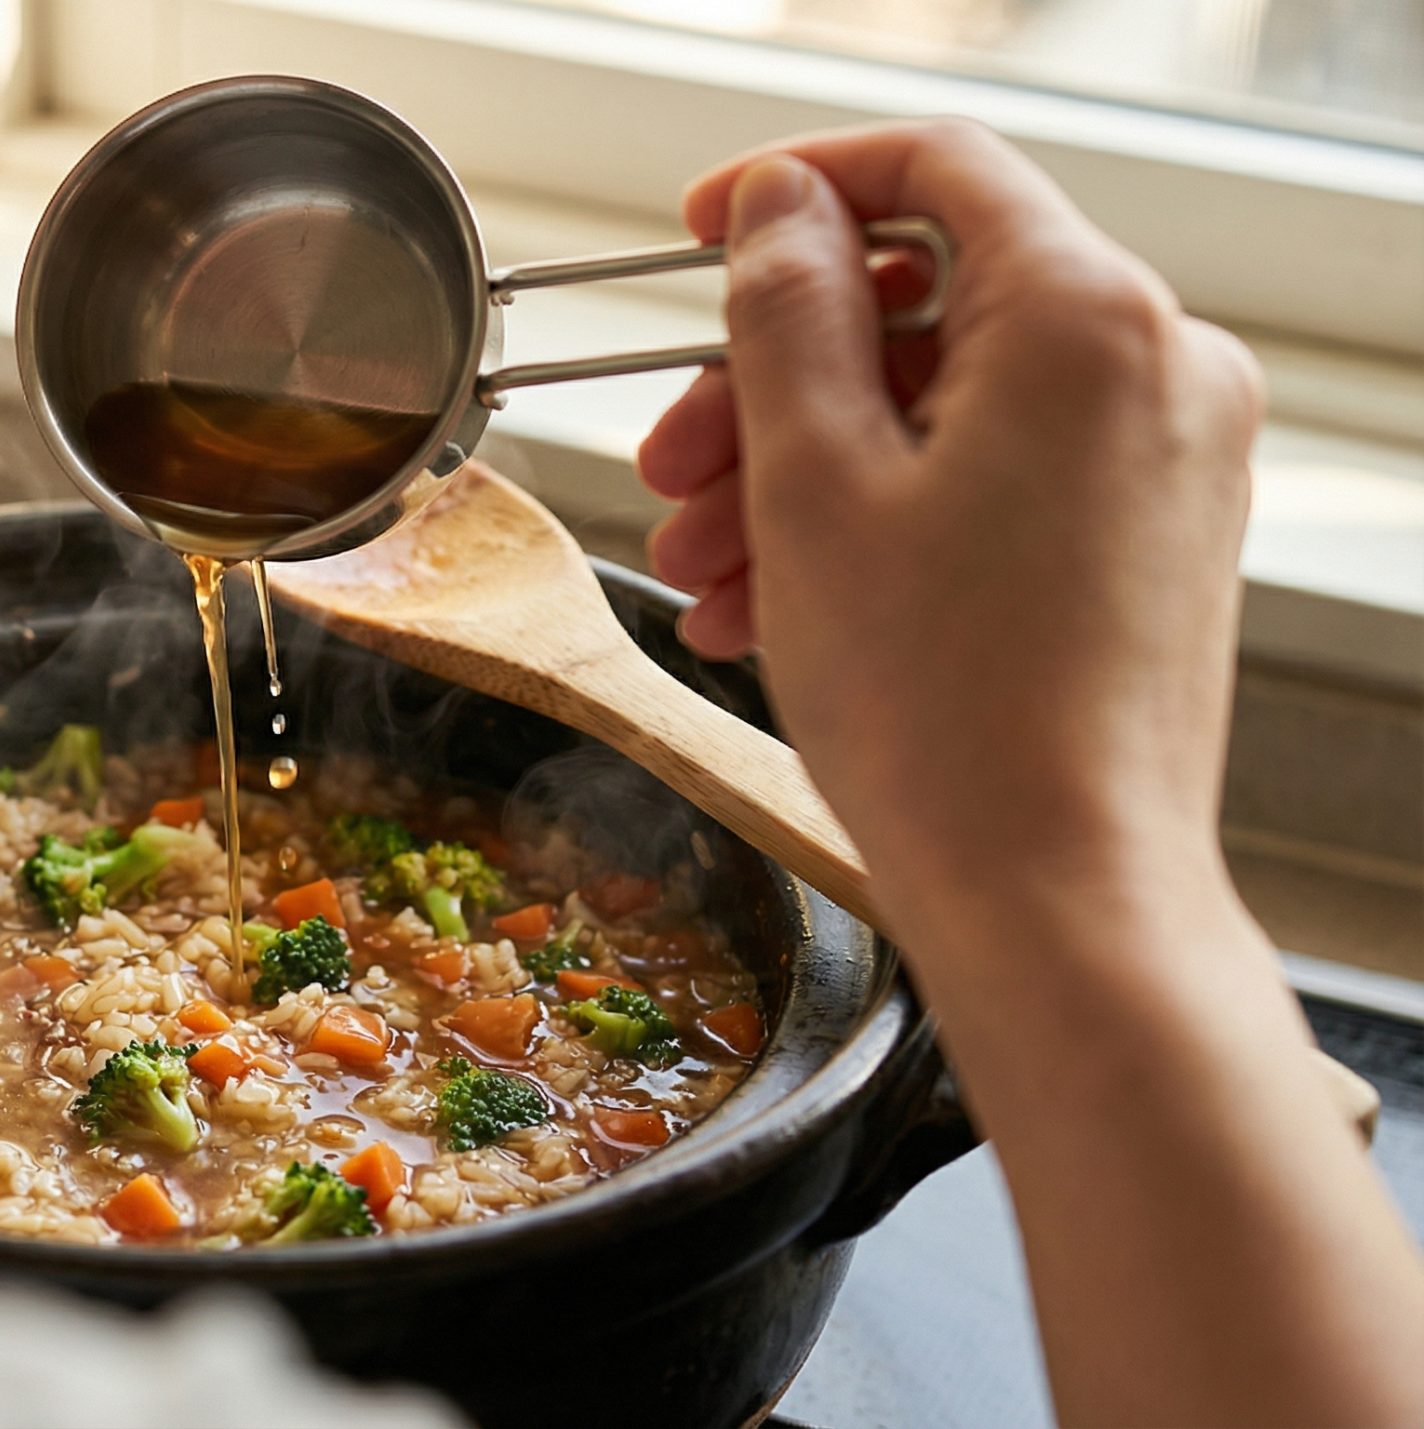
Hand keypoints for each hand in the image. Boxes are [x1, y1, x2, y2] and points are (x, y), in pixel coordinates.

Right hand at [639, 120, 1262, 922]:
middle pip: (929, 303)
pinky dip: (883, 517)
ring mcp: (1167, 457)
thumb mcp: (814, 481)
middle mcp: (1157, 366)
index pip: (934, 169)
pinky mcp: (1153, 537)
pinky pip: (994, 477)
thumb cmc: (944, 712)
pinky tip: (779, 600)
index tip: (700, 231)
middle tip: (673, 459)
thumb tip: (780, 206)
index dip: (797, 186)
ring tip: (708, 565)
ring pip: (948, 403)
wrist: (1059, 898)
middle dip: (775, 379)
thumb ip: (787, 310)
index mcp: (1085, 318)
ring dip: (807, 467)